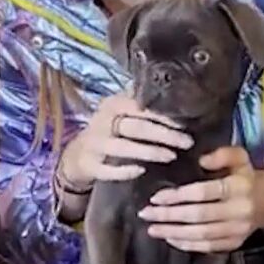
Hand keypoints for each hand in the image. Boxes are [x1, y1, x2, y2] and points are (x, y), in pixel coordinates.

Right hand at [60, 95, 192, 185]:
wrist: (76, 155)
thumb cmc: (108, 130)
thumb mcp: (119, 111)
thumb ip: (140, 103)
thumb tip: (173, 93)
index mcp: (113, 105)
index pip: (140, 107)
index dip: (163, 116)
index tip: (184, 123)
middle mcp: (102, 122)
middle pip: (136, 128)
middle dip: (164, 135)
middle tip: (187, 142)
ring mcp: (95, 145)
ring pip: (124, 148)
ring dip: (149, 152)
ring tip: (172, 156)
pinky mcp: (89, 165)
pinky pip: (108, 170)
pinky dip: (124, 171)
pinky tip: (141, 171)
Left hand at [138, 147, 263, 252]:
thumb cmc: (247, 176)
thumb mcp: (240, 157)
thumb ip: (222, 154)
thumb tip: (201, 161)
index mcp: (239, 186)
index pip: (204, 193)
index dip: (178, 196)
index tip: (156, 197)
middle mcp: (239, 210)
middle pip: (199, 216)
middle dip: (169, 216)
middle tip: (146, 214)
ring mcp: (237, 230)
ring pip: (201, 234)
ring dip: (174, 233)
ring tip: (152, 229)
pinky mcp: (235, 243)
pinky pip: (208, 246)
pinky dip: (187, 244)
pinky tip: (170, 239)